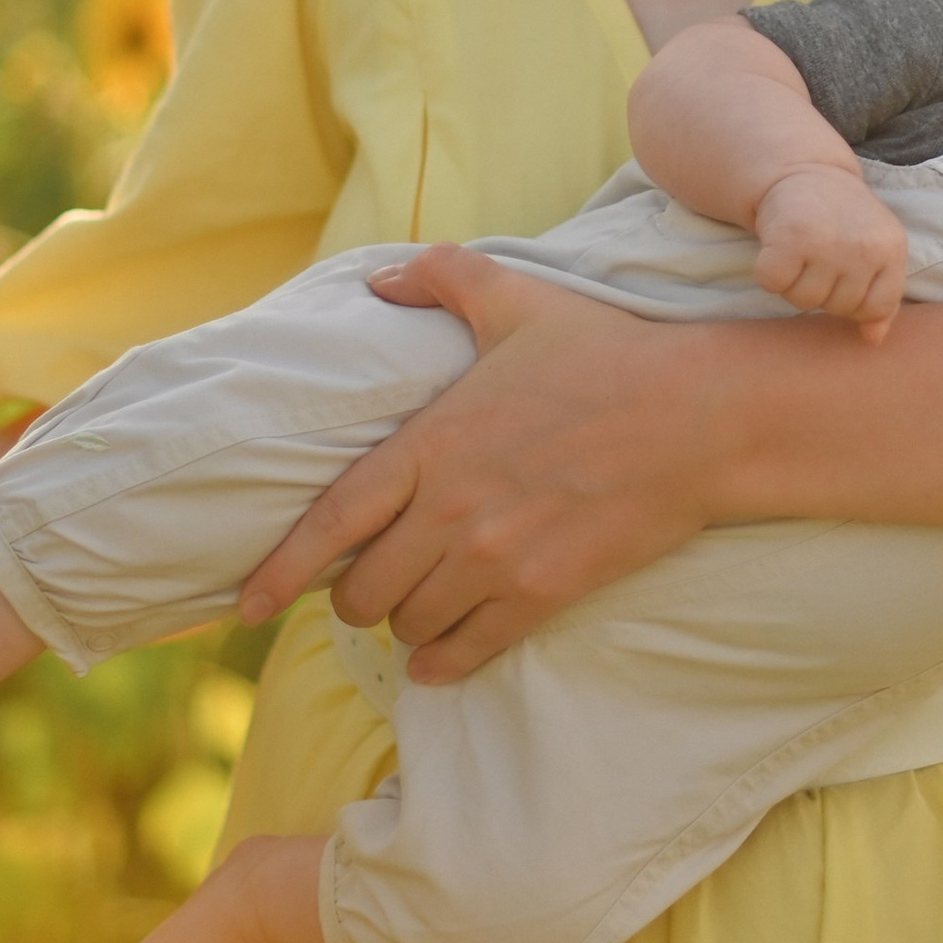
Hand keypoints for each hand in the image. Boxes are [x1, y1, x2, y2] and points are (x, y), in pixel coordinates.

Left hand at [235, 246, 729, 680]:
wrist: (698, 416)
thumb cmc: (607, 354)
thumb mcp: (517, 298)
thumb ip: (440, 280)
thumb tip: (380, 282)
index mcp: (431, 444)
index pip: (330, 520)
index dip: (278, 569)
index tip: (245, 603)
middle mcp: (450, 510)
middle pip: (361, 591)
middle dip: (355, 596)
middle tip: (371, 586)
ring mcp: (495, 559)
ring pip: (409, 623)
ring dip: (404, 624)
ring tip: (417, 609)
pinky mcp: (542, 594)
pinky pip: (465, 652)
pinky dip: (442, 662)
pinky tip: (440, 659)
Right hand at [750, 168, 907, 338]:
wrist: (804, 172)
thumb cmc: (842, 219)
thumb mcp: (875, 249)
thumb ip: (883, 296)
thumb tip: (874, 340)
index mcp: (891, 248)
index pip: (875, 308)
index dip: (854, 300)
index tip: (844, 274)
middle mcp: (863, 246)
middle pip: (837, 308)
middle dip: (823, 289)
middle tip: (819, 253)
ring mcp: (827, 243)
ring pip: (803, 301)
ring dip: (795, 282)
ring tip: (801, 250)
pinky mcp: (789, 239)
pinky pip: (773, 284)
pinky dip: (769, 272)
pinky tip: (779, 248)